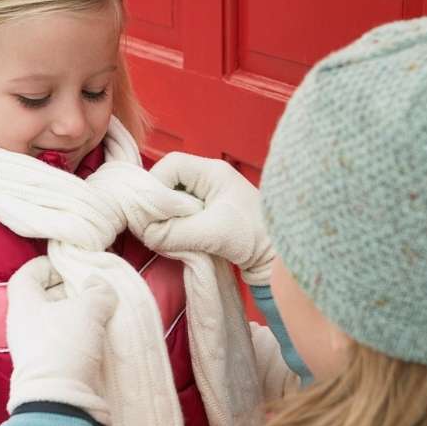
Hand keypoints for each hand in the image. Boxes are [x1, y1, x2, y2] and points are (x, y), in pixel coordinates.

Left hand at [6, 256, 117, 425]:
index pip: (26, 275)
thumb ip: (97, 291)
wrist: (60, 401)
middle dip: (67, 290)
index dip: (46, 266)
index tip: (69, 266)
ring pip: (54, 321)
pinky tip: (97, 336)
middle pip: (42, 298)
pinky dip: (78, 334)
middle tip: (91, 287)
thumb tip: (97, 284)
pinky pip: (61, 341)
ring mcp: (33, 349)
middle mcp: (22, 326)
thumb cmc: (65, 345)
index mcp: (23, 305)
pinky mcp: (47, 367)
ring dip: (76, 314)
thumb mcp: (89, 309)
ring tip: (100, 311)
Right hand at [145, 152, 274, 285]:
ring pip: (173, 201)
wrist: (278, 260)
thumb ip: (175, 233)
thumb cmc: (255, 238)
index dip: (154, 184)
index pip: (171, 165)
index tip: (149, 212)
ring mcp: (210, 198)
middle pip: (169, 181)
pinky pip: (181, 216)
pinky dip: (174, 229)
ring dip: (166, 219)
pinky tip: (177, 242)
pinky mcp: (209, 217)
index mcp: (213, 172)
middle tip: (154, 227)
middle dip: (158, 204)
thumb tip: (148, 234)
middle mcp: (210, 180)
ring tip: (165, 236)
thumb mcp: (212, 233)